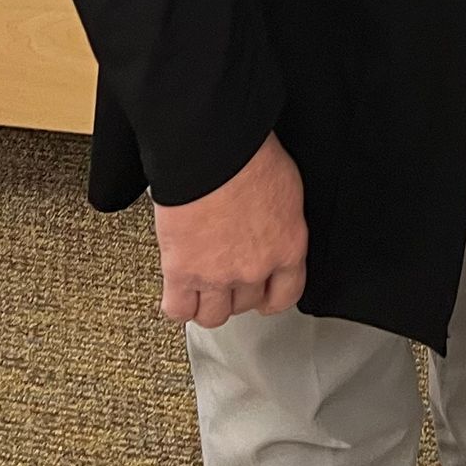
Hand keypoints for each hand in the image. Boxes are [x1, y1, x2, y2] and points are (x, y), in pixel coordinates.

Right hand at [154, 131, 307, 327]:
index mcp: (288, 245)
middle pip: (246, 304)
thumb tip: (270, 226)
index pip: (286, 294)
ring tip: (200, 285)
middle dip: (236, 292)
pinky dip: (177, 303)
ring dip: (207, 302)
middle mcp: (255, 267)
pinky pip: (178, 310)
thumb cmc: (250, 154)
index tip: (263, 294)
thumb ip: (280, 220)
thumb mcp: (286, 186)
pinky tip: (177, 288)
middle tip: (225, 274)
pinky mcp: (183, 273)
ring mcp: (218, 275)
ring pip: (213, 315)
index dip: (270, 296)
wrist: (214, 149)